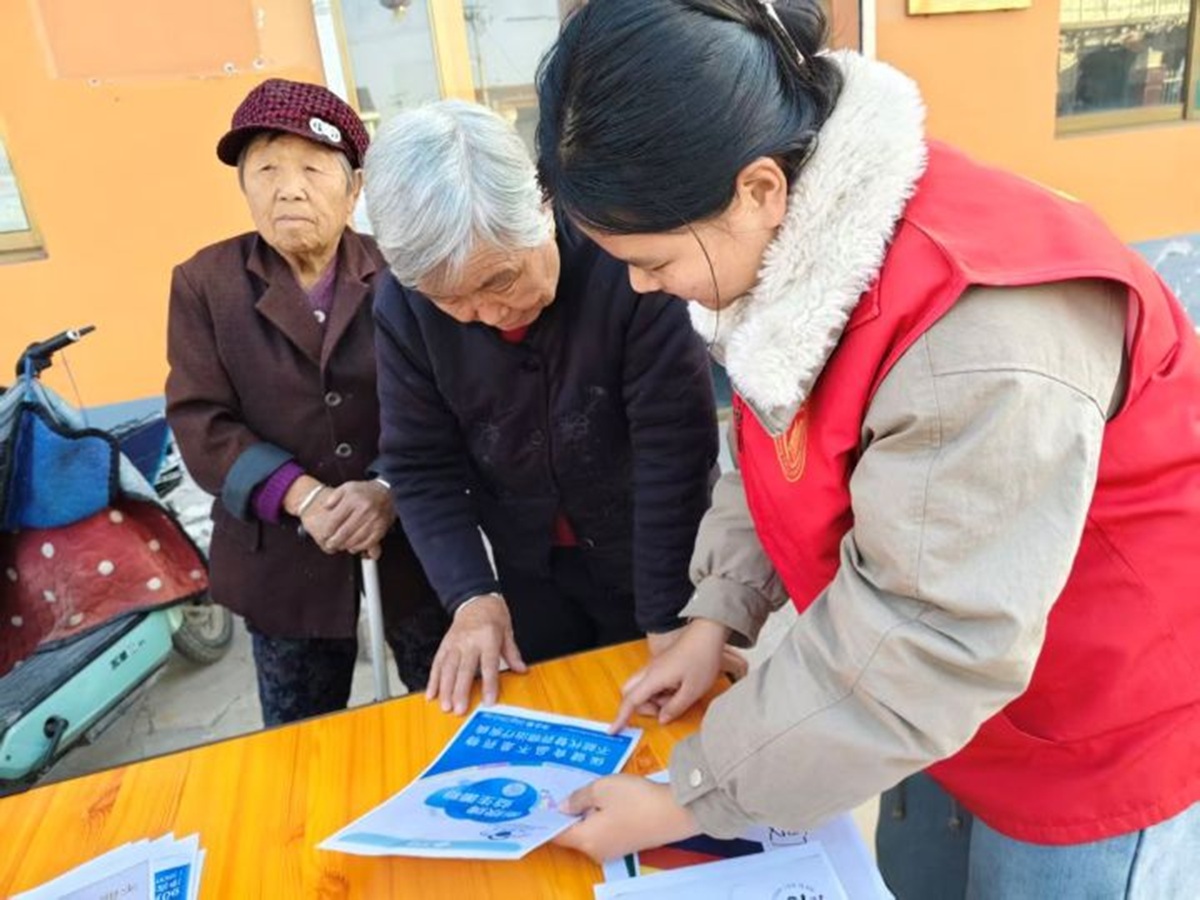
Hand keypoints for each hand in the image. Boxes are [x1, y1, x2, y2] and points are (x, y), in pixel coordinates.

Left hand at [317, 480, 394, 556]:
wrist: (387, 492)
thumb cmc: (364, 492)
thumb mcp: (347, 487)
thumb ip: (333, 497)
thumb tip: (325, 508)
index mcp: (353, 499)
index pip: (336, 519)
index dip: (328, 531)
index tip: (324, 536)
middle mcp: (364, 510)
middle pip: (345, 532)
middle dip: (335, 541)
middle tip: (330, 545)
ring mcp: (374, 520)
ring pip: (356, 539)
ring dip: (346, 545)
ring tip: (340, 546)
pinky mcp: (381, 528)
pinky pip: (368, 542)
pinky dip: (359, 547)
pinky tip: (353, 547)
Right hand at [426, 594, 527, 714]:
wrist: (475, 598)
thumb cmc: (493, 614)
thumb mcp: (507, 631)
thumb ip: (512, 653)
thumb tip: (522, 670)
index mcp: (488, 638)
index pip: (489, 665)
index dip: (489, 684)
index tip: (488, 701)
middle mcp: (469, 641)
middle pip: (464, 670)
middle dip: (460, 691)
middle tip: (459, 709)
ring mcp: (455, 643)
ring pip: (447, 668)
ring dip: (445, 689)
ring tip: (445, 705)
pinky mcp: (445, 644)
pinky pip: (437, 663)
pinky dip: (433, 679)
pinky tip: (432, 693)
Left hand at [554, 775, 698, 862]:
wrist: (675, 811)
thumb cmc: (636, 799)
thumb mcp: (602, 788)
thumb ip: (578, 798)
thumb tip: (564, 807)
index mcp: (586, 839)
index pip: (556, 835)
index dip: (546, 820)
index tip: (537, 806)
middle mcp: (596, 851)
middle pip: (572, 834)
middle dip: (566, 814)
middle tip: (559, 792)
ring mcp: (613, 849)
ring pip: (589, 831)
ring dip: (585, 814)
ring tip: (584, 792)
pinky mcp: (627, 844)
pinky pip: (604, 832)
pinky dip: (599, 817)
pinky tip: (604, 800)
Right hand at [612, 618, 731, 733]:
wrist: (708, 632)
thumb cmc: (702, 657)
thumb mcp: (692, 690)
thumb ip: (675, 708)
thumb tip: (662, 719)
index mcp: (654, 678)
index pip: (631, 701)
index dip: (621, 717)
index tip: (613, 730)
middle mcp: (650, 671)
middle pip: (631, 693)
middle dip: (641, 707)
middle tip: (662, 711)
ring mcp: (655, 666)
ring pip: (642, 688)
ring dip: (655, 699)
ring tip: (678, 696)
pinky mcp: (662, 663)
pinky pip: (653, 681)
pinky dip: (661, 690)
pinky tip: (679, 688)